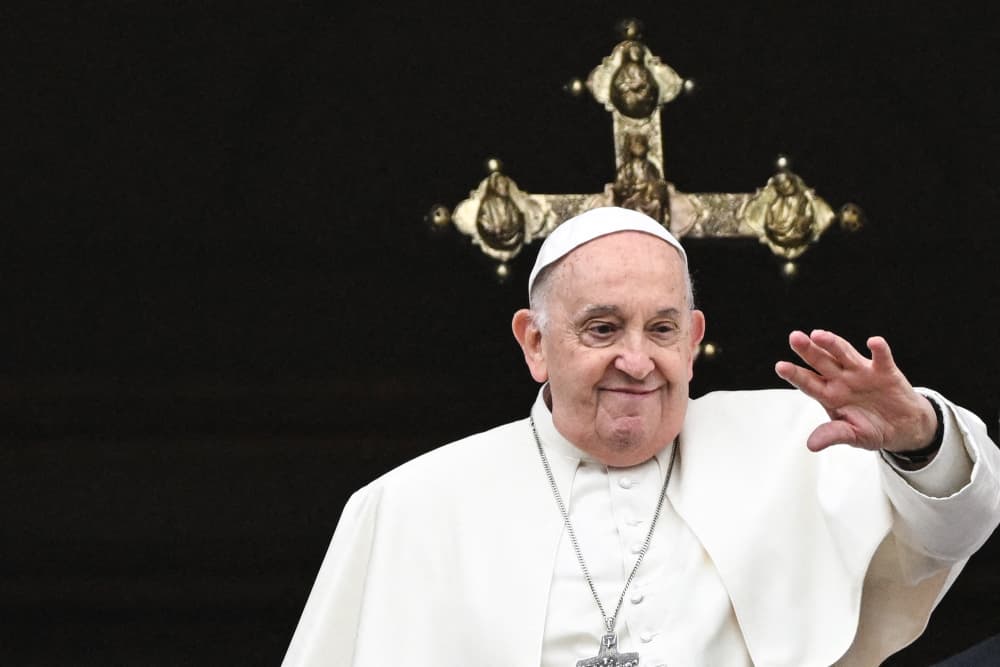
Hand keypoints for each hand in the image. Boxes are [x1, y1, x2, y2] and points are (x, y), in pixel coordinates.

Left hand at [774, 330, 937, 452]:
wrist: (903, 427)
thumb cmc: (872, 428)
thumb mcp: (852, 436)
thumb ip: (833, 435)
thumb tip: (811, 445)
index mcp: (830, 395)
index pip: (809, 383)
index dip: (795, 375)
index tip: (781, 367)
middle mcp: (842, 379)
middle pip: (822, 362)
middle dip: (808, 350)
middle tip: (795, 338)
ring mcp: (862, 373)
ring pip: (845, 354)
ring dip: (833, 344)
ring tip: (818, 335)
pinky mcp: (885, 371)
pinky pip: (881, 358)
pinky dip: (879, 350)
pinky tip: (874, 342)